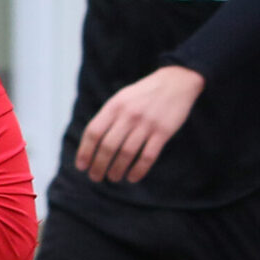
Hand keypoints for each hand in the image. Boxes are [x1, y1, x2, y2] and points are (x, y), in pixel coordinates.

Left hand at [76, 64, 205, 183]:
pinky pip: (148, 156)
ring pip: (126, 153)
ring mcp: (147, 124)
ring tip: (113, 178)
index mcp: (115, 106)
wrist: (177, 81)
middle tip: (96, 177)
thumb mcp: (122, 98)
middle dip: (99, 166)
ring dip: (117, 170)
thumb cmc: (145, 93)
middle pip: (108, 146)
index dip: (85, 152)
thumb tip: (93, 144)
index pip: (93, 133)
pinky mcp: (164, 131)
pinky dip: (139, 169)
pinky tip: (133, 177)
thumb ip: (108, 117)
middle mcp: (128, 115)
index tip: (82, 167)